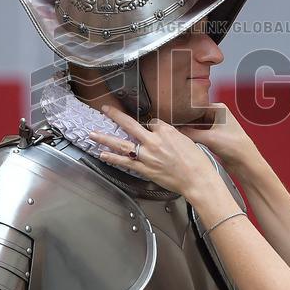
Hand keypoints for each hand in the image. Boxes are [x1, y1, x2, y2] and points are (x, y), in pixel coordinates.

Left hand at [87, 107, 219, 198]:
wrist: (197, 180)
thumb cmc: (197, 161)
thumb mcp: (186, 140)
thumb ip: (171, 134)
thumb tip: (161, 131)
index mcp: (166, 131)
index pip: (152, 122)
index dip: (150, 125)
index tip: (150, 127)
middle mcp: (154, 141)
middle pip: (130, 124)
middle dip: (116, 115)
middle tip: (105, 109)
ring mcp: (147, 156)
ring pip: (122, 144)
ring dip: (105, 138)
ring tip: (92, 133)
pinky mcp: (145, 170)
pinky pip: (125, 162)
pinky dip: (112, 158)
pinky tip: (102, 154)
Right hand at [177, 102, 259, 175]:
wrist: (246, 163)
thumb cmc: (236, 147)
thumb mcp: (209, 138)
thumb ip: (189, 133)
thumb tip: (175, 131)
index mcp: (219, 108)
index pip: (195, 106)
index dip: (182, 113)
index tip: (171, 117)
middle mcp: (217, 115)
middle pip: (194, 116)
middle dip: (184, 122)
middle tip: (170, 126)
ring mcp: (216, 126)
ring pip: (196, 125)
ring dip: (187, 130)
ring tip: (175, 133)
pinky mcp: (214, 136)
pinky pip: (199, 133)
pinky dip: (192, 136)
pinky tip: (184, 139)